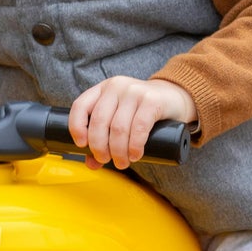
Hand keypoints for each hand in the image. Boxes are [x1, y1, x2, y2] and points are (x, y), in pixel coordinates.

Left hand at [68, 76, 198, 169]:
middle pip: (99, 121)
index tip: (82, 146)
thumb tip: (91, 164)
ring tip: (122, 162)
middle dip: (99, 147)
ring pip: (118, 127)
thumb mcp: (120, 119)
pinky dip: (134, 145)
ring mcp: (134, 91)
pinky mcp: (152, 100)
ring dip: (118, 151)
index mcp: (103, 89)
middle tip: (106, 160)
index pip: (80, 106)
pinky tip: (135, 155)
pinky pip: (138, 127)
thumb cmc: (142, 112)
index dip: (77, 127)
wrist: (174, 97)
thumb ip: (105, 139)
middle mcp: (116, 86)